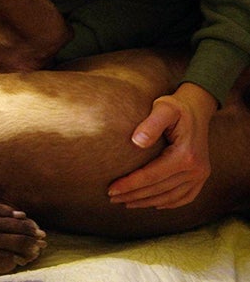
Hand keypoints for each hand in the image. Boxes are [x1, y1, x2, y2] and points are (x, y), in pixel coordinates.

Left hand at [108, 83, 215, 208]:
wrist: (198, 107)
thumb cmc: (176, 106)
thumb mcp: (164, 108)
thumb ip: (151, 124)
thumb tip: (136, 142)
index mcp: (185, 156)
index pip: (151, 176)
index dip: (129, 185)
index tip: (111, 189)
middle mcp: (196, 169)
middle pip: (158, 189)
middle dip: (133, 196)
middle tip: (112, 198)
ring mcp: (201, 174)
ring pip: (170, 196)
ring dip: (147, 202)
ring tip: (126, 202)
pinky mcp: (201, 176)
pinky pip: (185, 197)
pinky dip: (168, 203)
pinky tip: (153, 204)